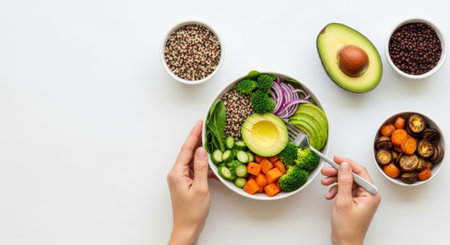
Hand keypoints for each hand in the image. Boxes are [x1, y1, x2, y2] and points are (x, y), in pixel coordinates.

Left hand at [167, 120, 211, 244]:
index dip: (194, 135)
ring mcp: (180, 178)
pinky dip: (204, 165)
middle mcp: (176, 173)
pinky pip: (195, 169)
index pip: (187, 149)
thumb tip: (202, 150)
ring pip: (193, 160)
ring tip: (213, 142)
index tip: (200, 123)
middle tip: (208, 127)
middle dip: (198, 139)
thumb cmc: (192, 212)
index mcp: (177, 172)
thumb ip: (201, 167)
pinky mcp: (185, 182)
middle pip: (189, 152)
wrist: (187, 227)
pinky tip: (213, 163)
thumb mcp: (200, 188)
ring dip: (203, 152)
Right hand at [321, 156, 380, 244]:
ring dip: (335, 181)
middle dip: (338, 173)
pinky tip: (330, 194)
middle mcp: (368, 195)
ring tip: (325, 182)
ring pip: (347, 182)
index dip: (347, 163)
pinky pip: (345, 189)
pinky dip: (336, 190)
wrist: (346, 243)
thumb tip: (345, 166)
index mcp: (371, 194)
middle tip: (326, 171)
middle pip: (353, 176)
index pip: (360, 171)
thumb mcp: (343, 201)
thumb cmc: (348, 228)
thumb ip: (344, 181)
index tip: (336, 159)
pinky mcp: (355, 201)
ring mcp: (361, 198)